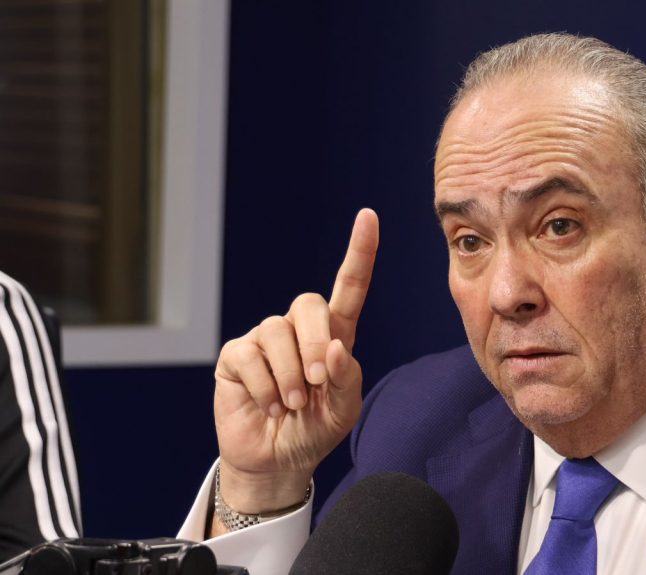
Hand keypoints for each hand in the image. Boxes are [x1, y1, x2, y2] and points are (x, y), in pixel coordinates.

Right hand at [211, 208, 378, 527]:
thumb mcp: (343, 411)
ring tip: (292, 405)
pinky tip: (269, 405)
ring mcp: (264, 340)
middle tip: (317, 382)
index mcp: (334, 334)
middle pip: (308, 304)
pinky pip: (249, 357)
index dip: (359, 252)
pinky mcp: (235, 356)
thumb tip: (333, 347)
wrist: (278, 462)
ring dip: (290, 377)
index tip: (368, 217)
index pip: (350, 286)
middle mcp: (298, 329)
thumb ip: (346, 379)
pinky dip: (265, 388)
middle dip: (315, 343)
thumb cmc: (315, 429)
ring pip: (277, 334)